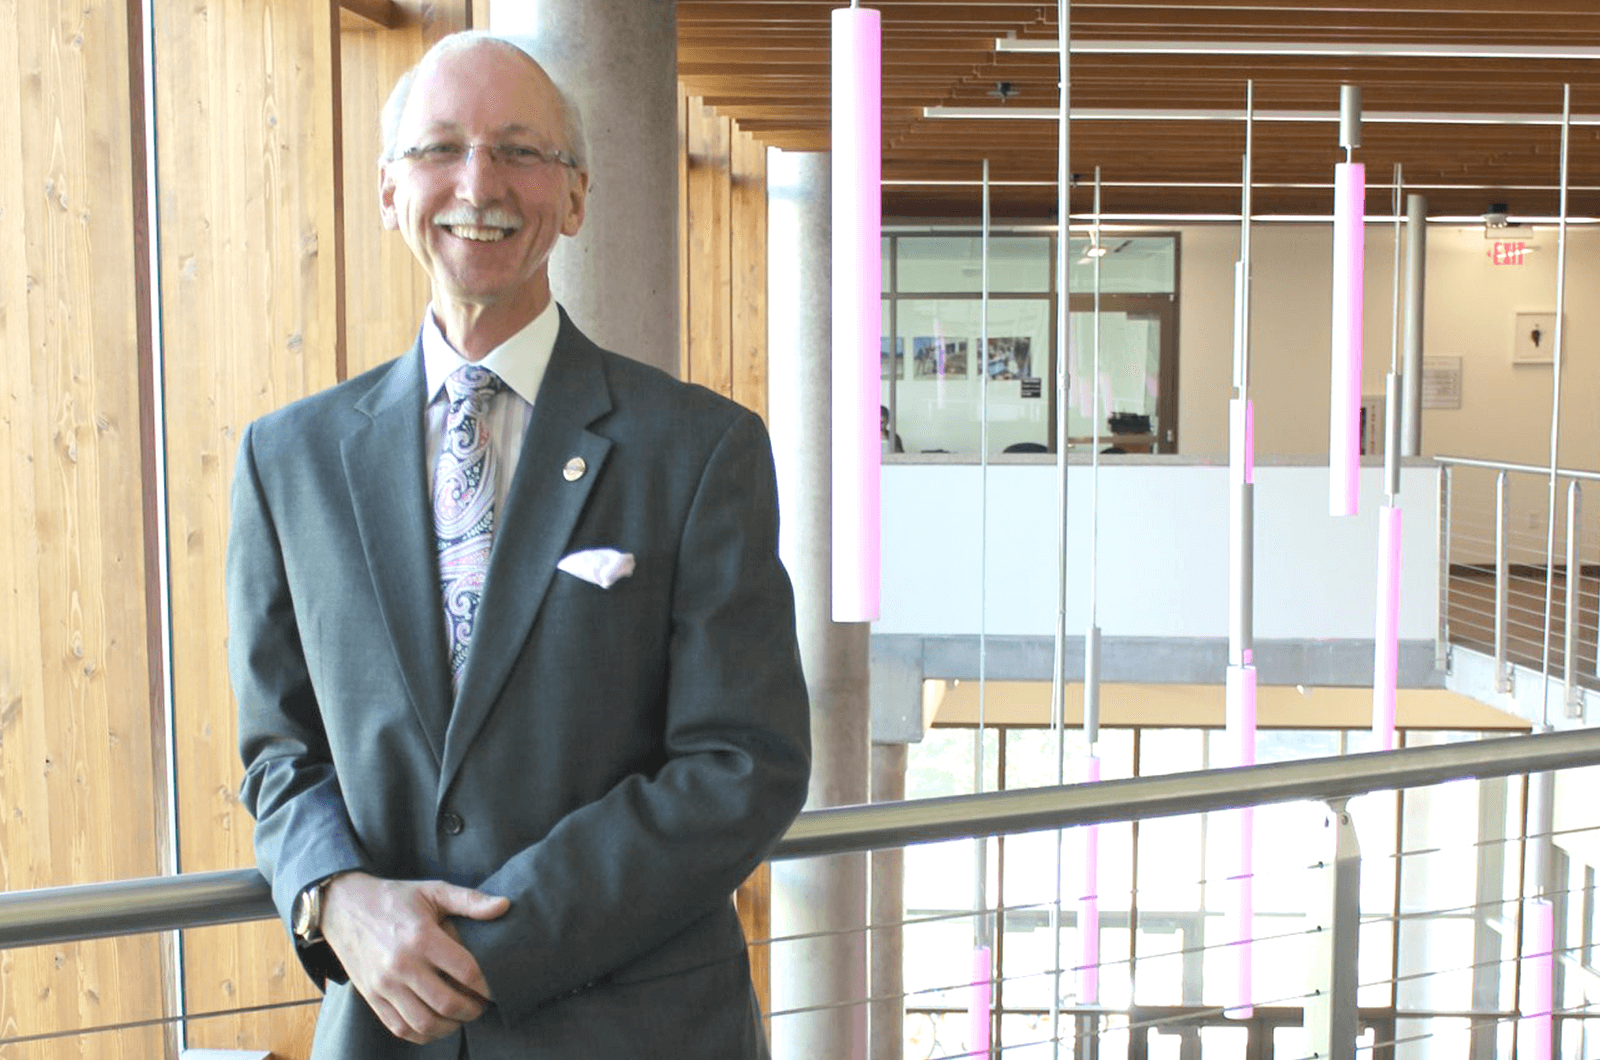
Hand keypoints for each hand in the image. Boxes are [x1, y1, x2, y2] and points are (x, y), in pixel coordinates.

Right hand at [319, 871, 510, 1043]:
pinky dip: (423, 1034)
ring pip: (424, 1022)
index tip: (493, 989)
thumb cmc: (395, 898)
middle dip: (472, 1010)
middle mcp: (401, 964)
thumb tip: (505, 906)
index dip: (486, 985)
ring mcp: (384, 985)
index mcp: (421, 937)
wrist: (343, 908)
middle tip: (481, 1006)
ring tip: (461, 1017)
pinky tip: (437, 1025)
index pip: (465, 971)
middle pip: (447, 1002)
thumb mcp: (433, 891)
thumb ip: (470, 900)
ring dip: (450, 1026)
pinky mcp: (371, 997)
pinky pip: (400, 1028)